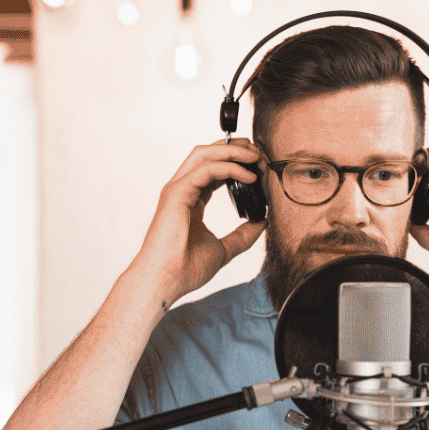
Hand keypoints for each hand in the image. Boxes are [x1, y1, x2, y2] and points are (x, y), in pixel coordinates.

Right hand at [134, 138, 266, 302]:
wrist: (166, 280)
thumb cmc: (185, 269)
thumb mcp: (224, 249)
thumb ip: (242, 235)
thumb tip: (261, 223)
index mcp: (190, 200)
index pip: (213, 170)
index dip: (236, 163)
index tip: (259, 166)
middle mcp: (182, 190)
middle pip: (208, 154)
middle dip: (235, 148)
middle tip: (259, 152)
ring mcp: (178, 190)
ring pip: (204, 154)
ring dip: (233, 151)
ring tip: (256, 156)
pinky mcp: (177, 193)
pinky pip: (207, 169)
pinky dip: (230, 167)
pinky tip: (249, 175)